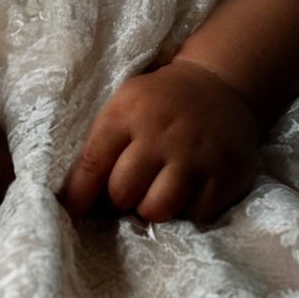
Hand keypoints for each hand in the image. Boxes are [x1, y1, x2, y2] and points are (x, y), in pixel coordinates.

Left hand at [58, 56, 260, 225]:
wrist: (220, 83)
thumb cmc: (161, 100)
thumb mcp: (126, 104)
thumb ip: (104, 144)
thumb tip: (78, 196)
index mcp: (129, 111)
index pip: (93, 163)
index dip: (79, 193)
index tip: (74, 209)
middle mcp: (160, 132)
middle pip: (122, 193)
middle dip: (121, 198)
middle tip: (131, 188)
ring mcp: (194, 155)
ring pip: (157, 210)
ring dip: (152, 208)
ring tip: (156, 191)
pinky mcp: (224, 175)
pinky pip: (194, 215)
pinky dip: (187, 208)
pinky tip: (188, 187)